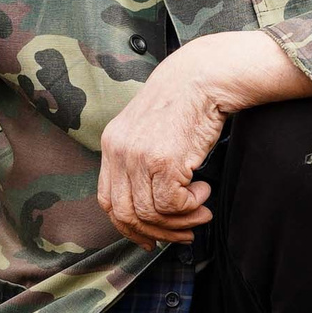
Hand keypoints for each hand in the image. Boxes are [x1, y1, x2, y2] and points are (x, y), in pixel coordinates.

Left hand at [97, 30, 311, 247]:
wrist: (204, 76)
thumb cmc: (185, 101)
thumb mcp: (150, 129)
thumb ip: (141, 161)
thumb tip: (153, 207)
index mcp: (112, 144)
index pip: (107, 201)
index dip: (128, 226)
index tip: (150, 236)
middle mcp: (119, 151)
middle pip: (126, 214)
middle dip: (158, 232)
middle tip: (184, 233)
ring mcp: (139, 156)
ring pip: (152, 214)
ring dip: (182, 220)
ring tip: (201, 210)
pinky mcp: (164, 160)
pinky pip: (173, 204)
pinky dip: (192, 205)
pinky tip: (204, 190)